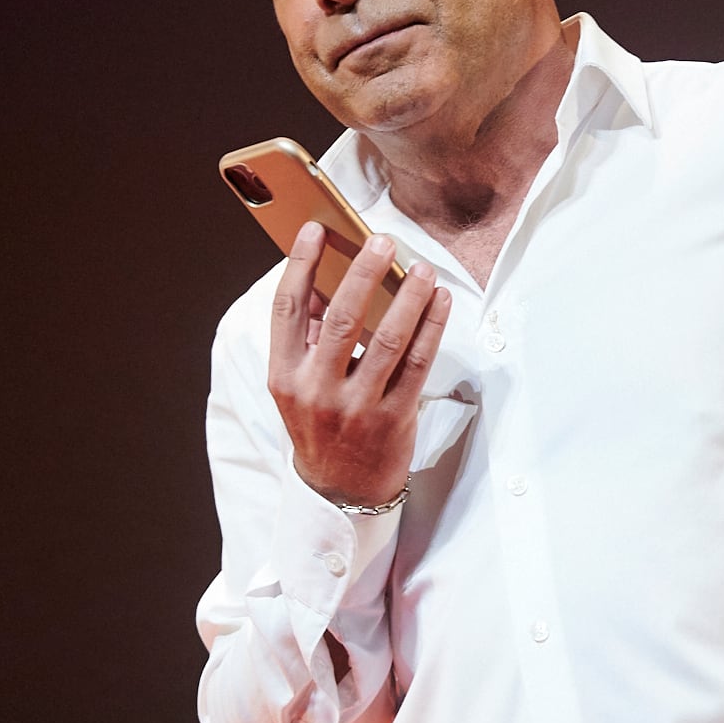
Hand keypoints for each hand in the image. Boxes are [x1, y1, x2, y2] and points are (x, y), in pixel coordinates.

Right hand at [268, 221, 450, 506]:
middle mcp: (317, 390)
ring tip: (421, 266)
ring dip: (408, 297)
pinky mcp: (394, 418)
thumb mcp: (297, 387)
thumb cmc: (320, 427)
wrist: (340, 492)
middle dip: (364, 273)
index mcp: (285, 376)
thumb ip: (306, 339)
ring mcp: (357, 406)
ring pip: (387, 339)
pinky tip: (438, 301)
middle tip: (382, 241)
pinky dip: (431, 327)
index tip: (315, 230)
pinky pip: (417, 364)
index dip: (300, 265)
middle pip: (342, 318)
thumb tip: (325, 283)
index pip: (287, 309)